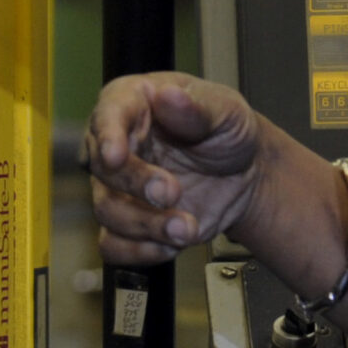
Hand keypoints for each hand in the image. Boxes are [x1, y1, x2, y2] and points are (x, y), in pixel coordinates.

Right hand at [84, 72, 268, 264]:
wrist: (245, 173)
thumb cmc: (227, 130)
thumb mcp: (225, 110)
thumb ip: (197, 107)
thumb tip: (168, 96)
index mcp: (134, 104)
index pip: (108, 114)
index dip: (108, 135)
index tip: (115, 156)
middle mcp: (119, 144)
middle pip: (103, 169)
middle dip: (137, 186)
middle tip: (172, 193)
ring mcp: (120, 187)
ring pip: (107, 211)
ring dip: (147, 225)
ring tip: (186, 227)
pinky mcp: (129, 223)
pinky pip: (113, 245)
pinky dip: (140, 251)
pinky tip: (170, 244)